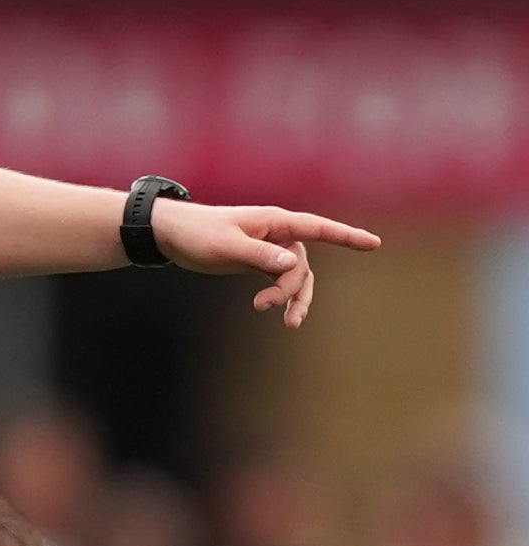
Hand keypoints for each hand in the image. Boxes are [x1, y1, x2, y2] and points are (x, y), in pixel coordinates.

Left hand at [153, 202, 380, 328]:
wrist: (172, 235)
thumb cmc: (198, 234)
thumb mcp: (226, 246)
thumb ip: (259, 254)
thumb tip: (292, 262)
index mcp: (274, 221)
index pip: (317, 228)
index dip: (346, 236)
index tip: (373, 243)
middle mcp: (277, 233)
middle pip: (301, 264)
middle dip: (291, 288)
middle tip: (263, 306)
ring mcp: (270, 248)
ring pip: (295, 276)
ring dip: (292, 298)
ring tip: (288, 324)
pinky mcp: (260, 260)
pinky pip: (282, 279)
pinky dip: (282, 296)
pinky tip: (279, 313)